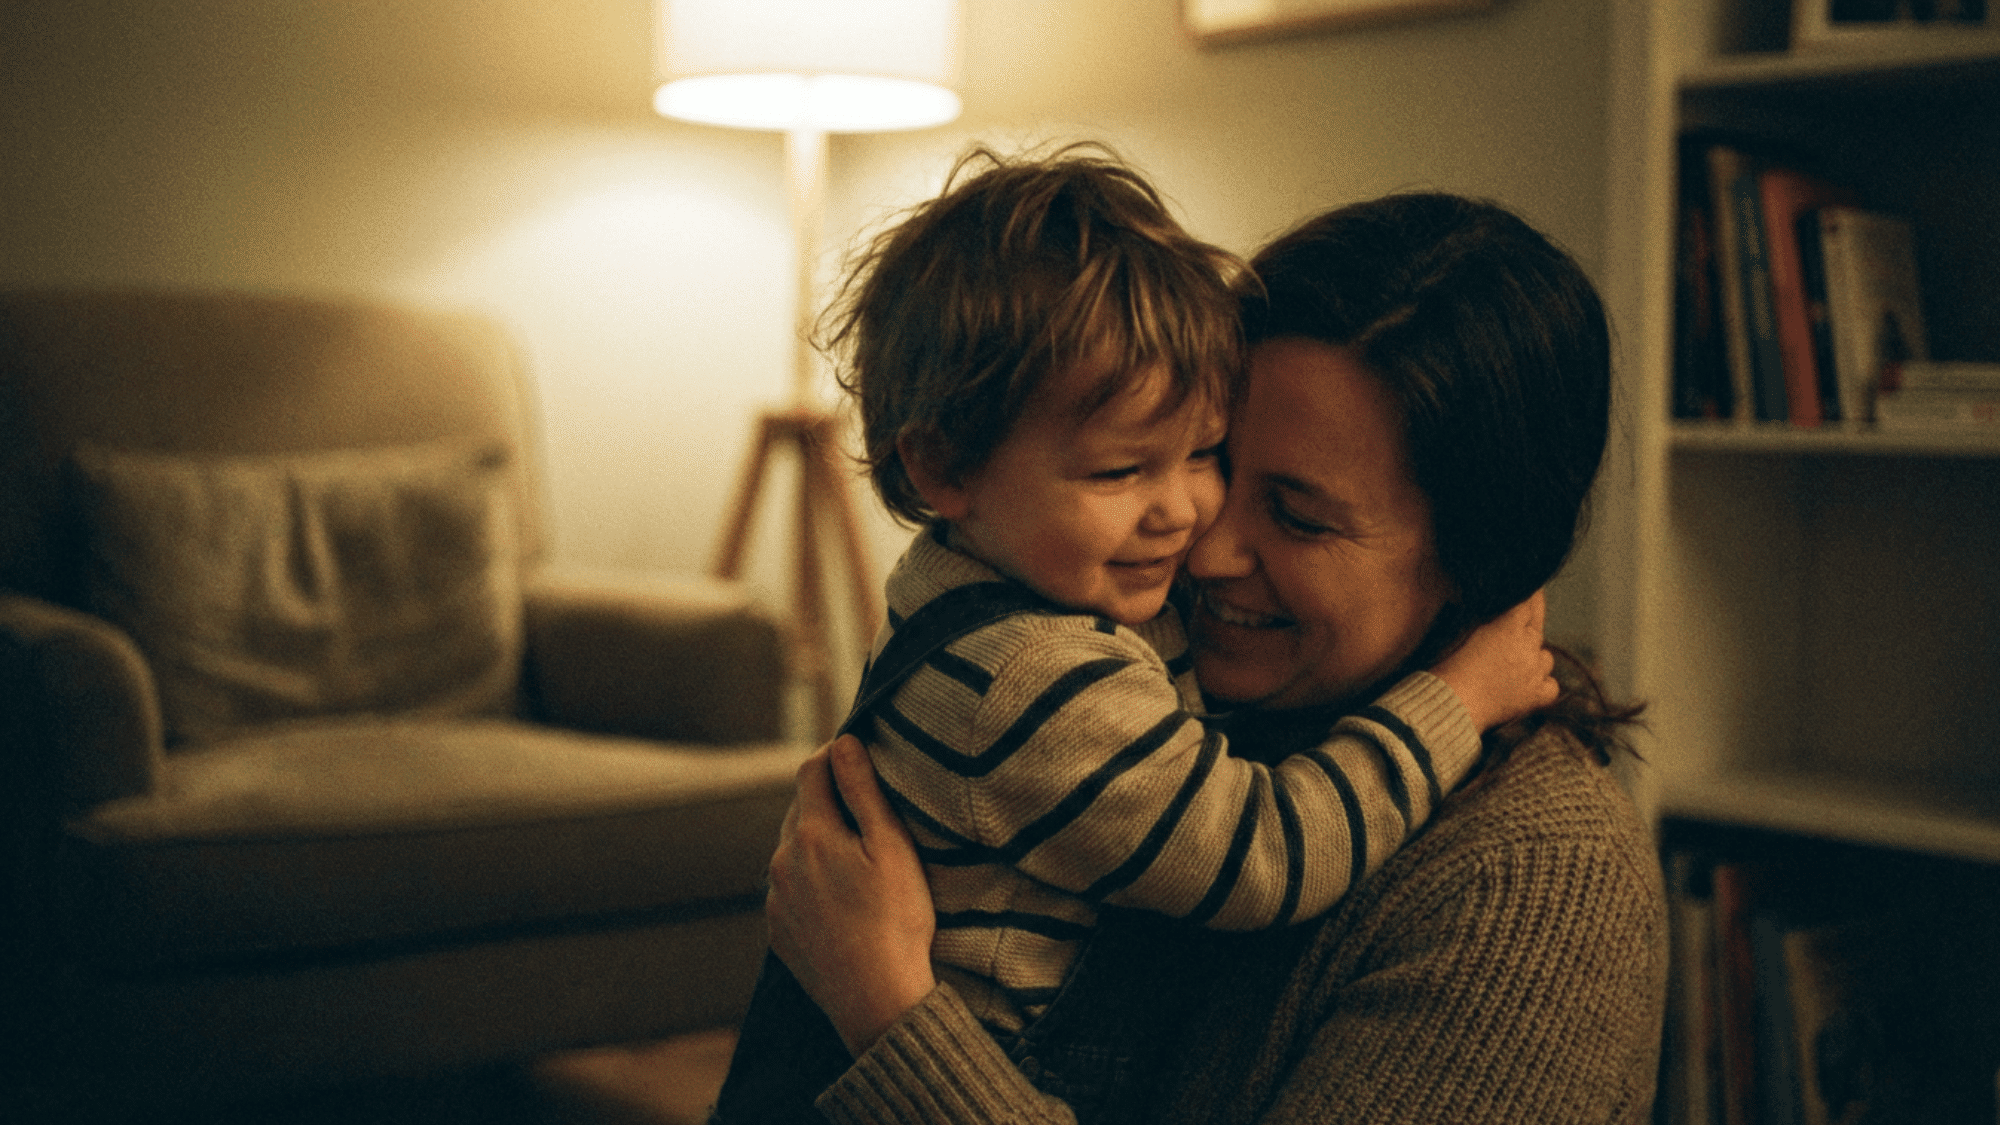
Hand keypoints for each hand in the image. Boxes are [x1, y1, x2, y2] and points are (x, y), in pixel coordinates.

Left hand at [766, 735, 937, 1056]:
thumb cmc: (896, 920)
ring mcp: (776, 898)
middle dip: (826, 799)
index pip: (812, 770)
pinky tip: (839, 897)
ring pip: (792, 849)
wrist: (875, 998)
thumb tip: (843, 741)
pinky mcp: (777, 929)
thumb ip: (864, 790)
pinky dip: (809, 880)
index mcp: (812, 833)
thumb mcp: (892, 847)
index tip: (855, 756)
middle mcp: (782, 860)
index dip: (835, 756)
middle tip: (863, 809)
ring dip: (816, 841)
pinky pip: (789, 888)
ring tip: (854, 857)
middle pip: (800, 809)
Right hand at [1431, 590, 1558, 730]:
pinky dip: (1542, 683)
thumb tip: (1497, 605)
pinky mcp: (1537, 696)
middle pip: (1537, 628)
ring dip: (1534, 656)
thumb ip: (1487, 616)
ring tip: (1515, 663)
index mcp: (1509, 626)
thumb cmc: (1449, 665)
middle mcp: (1528, 646)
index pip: (1528, 602)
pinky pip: (1551, 685)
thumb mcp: (1463, 628)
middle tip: (1515, 627)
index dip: (1530, 594)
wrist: (1452, 702)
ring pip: (1546, 657)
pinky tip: (1530, 684)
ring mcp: (1535, 672)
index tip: (1531, 586)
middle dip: (1527, 625)